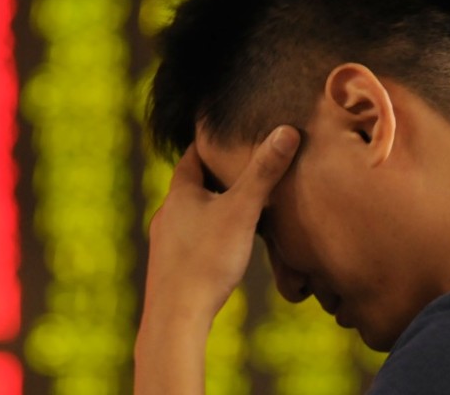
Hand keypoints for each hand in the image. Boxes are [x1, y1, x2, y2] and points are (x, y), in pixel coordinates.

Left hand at [142, 124, 301, 323]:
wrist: (176, 318)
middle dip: (214, 179)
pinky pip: (188, 242)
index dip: (208, 146)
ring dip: (209, 211)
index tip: (224, 137)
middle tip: (239, 172)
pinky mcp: (167, 268)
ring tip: (235, 211)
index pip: (191, 157)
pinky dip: (204, 236)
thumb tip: (286, 131)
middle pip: (191, 187)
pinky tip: (220, 250)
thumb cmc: (208, 260)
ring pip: (188, 216)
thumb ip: (264, 172)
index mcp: (180, 194)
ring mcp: (163, 243)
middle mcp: (166, 214)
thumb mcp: (242, 211)